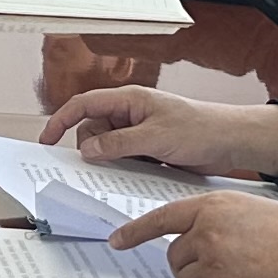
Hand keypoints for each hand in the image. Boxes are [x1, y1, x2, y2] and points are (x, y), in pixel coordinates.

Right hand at [37, 82, 277, 177]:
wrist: (231, 143)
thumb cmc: (199, 129)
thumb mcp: (155, 137)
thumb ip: (118, 144)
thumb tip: (87, 150)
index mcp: (128, 101)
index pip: (84, 105)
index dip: (61, 120)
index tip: (46, 140)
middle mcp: (130, 114)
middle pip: (92, 130)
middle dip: (92, 148)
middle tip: (106, 164)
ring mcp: (139, 133)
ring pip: (108, 148)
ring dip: (111, 161)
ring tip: (129, 170)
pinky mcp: (149, 150)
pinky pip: (125, 159)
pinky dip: (124, 168)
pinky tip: (135, 177)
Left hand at [107, 191, 277, 277]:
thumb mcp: (248, 208)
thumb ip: (213, 217)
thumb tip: (188, 234)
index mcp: (211, 208)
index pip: (162, 219)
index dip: (136, 232)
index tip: (117, 241)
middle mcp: (208, 234)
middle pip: (173, 257)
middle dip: (187, 265)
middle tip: (216, 265)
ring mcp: (216, 265)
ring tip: (236, 275)